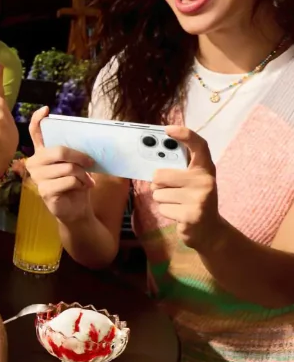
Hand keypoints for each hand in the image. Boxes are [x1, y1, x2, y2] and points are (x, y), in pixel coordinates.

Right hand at [26, 106, 94, 223]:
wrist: (76, 209)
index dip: (38, 119)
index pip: (35, 132)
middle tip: (91, 163)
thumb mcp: (76, 164)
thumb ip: (75, 152)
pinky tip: (81, 188)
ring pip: (67, 168)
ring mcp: (37, 177)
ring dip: (83, 175)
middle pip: (59, 150)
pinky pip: (68, 181)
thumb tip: (89, 140)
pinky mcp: (44, 191)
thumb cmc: (76, 183)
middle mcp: (35, 162)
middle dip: (80, 157)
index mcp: (42, 152)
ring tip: (87, 181)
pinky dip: (80, 184)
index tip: (46, 110)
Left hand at [151, 125, 219, 249]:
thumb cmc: (195, 200)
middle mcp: (205, 181)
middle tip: (172, 191)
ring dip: (163, 200)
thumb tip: (151, 156)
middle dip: (158, 185)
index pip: (199, 145)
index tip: (168, 130)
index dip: (185, 134)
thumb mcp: (193, 182)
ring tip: (178, 204)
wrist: (210, 232)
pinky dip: (166, 212)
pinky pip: (162, 208)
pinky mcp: (191, 215)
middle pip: (160, 175)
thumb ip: (179, 169)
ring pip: (158, 193)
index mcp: (206, 169)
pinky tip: (180, 215)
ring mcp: (199, 199)